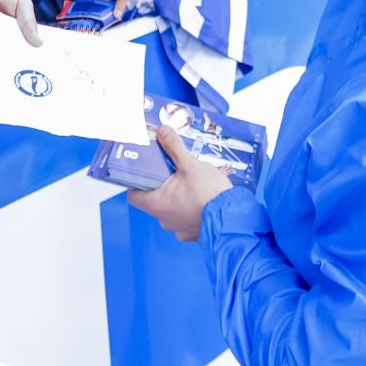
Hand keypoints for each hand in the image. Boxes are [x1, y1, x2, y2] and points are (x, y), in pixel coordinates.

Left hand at [126, 123, 237, 240]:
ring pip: (171, 210)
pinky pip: (186, 219)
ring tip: (194, 185)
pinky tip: (203, 200)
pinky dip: (191, 210)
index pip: (133, 196)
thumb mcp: (190, 164)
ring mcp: (178, 229)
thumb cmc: (209, 193)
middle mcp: (163, 220)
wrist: (232, 216)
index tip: (146, 173)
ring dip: (179, 199)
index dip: (137, 184)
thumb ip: (174, 146)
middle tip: (175, 173)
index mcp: (156, 204)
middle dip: (164, 186)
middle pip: (154, 201)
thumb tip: (162, 132)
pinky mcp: (192, 234)